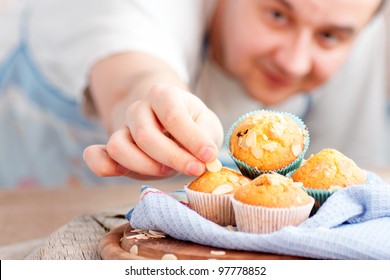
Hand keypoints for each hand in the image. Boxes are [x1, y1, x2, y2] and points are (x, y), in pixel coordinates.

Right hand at [83, 83, 223, 179]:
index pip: (172, 115)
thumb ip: (206, 137)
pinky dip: (103, 166)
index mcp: (163, 95)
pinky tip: (122, 173)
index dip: (191, 139)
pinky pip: (96, 157)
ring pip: (119, 148)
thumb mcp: (207, 124)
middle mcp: (138, 109)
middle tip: (194, 169)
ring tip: (167, 170)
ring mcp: (122, 128)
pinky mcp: (112, 149)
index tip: (208, 157)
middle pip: (146, 135)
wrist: (172, 127)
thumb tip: (204, 156)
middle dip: (172, 158)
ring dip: (145, 166)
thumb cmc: (192, 125)